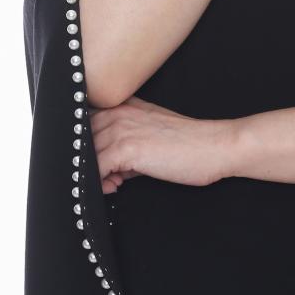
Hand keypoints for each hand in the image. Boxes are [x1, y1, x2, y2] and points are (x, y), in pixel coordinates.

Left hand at [88, 94, 235, 191]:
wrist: (213, 147)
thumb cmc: (188, 145)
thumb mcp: (151, 136)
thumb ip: (125, 147)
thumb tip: (106, 170)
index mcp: (124, 106)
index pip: (86, 122)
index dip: (87, 146)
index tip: (97, 164)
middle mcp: (118, 112)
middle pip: (81, 138)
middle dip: (87, 161)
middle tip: (105, 178)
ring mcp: (121, 128)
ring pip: (86, 155)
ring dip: (94, 174)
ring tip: (113, 184)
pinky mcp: (126, 148)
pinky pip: (96, 169)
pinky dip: (99, 183)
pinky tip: (115, 187)